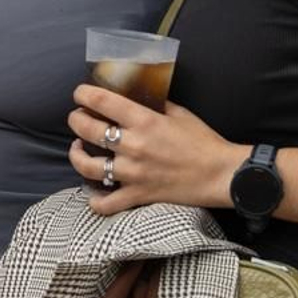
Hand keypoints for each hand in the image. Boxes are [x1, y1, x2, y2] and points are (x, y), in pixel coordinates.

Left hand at [66, 84, 246, 216]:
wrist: (221, 174)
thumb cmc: (204, 142)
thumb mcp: (179, 113)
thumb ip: (154, 105)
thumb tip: (137, 96)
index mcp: (144, 121)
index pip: (101, 101)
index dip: (83, 94)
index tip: (80, 93)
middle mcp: (133, 146)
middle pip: (86, 129)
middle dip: (76, 119)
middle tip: (78, 117)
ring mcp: (133, 173)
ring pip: (87, 166)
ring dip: (76, 155)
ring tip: (78, 148)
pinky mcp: (138, 195)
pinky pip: (105, 204)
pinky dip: (95, 199)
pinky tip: (94, 190)